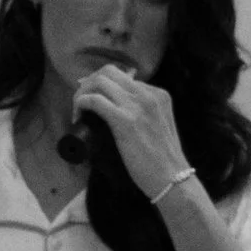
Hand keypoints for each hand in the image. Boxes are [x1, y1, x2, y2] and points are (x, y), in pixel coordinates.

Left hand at [77, 63, 195, 205]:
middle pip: (109, 72)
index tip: (93, 101)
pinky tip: (78, 117)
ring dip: (82, 93)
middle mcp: (148, 94)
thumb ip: (147, 117)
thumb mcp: (160, 128)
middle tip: (81, 102)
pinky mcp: (125, 120)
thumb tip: (122, 116)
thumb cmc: (164, 162)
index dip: (103, 87)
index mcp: (158, 94)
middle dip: (89, 83)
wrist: (172, 179)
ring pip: (99, 82)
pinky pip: (94, 100)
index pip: (124, 77)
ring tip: (78, 111)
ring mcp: (137, 105)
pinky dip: (81, 104)